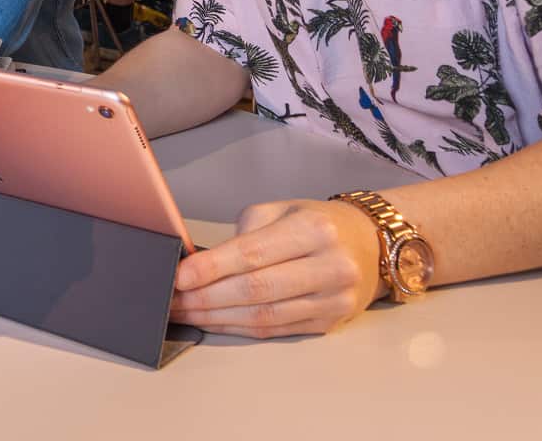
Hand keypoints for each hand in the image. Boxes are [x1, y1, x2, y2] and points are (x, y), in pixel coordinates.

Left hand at [169, 198, 382, 336]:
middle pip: (256, 290)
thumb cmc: (316, 223)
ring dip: (217, 318)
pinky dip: (238, 328)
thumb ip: (245, 233)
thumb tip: (200, 262)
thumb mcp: (281, 211)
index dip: (211, 268)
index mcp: (312, 230)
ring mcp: (333, 300)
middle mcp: (328, 266)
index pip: (253, 253)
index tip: (179, 276)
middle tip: (171, 299)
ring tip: (184, 313)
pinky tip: (213, 322)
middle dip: (206, 298)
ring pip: (264, 316)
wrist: (369, 244)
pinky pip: (275, 330)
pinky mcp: (329, 322)